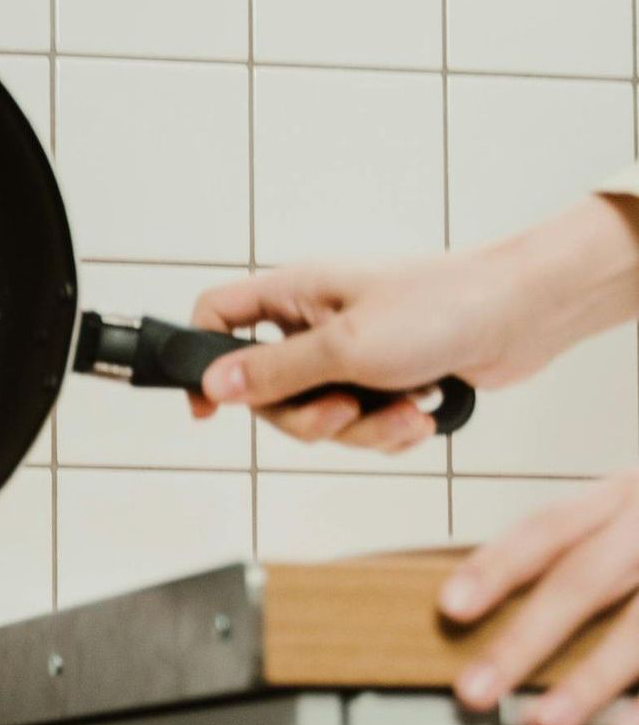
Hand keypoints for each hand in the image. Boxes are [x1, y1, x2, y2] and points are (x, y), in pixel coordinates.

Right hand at [187, 195, 638, 453]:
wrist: (523, 316)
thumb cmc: (443, 305)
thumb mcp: (344, 346)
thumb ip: (273, 371)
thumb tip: (214, 385)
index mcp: (296, 294)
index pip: (218, 317)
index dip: (201, 362)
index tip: (207, 408)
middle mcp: (317, 323)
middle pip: (269, 392)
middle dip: (309, 418)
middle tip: (342, 411)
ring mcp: (351, 354)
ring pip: (319, 417)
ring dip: (361, 428)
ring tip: (401, 411)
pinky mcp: (384, 381)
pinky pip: (360, 426)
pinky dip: (389, 430)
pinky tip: (420, 413)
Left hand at [439, 476, 638, 724]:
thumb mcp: (626, 519)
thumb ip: (578, 556)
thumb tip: (475, 616)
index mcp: (623, 498)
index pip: (550, 529)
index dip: (499, 566)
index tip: (451, 607)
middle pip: (587, 578)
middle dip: (527, 638)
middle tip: (475, 691)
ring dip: (593, 677)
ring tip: (544, 724)